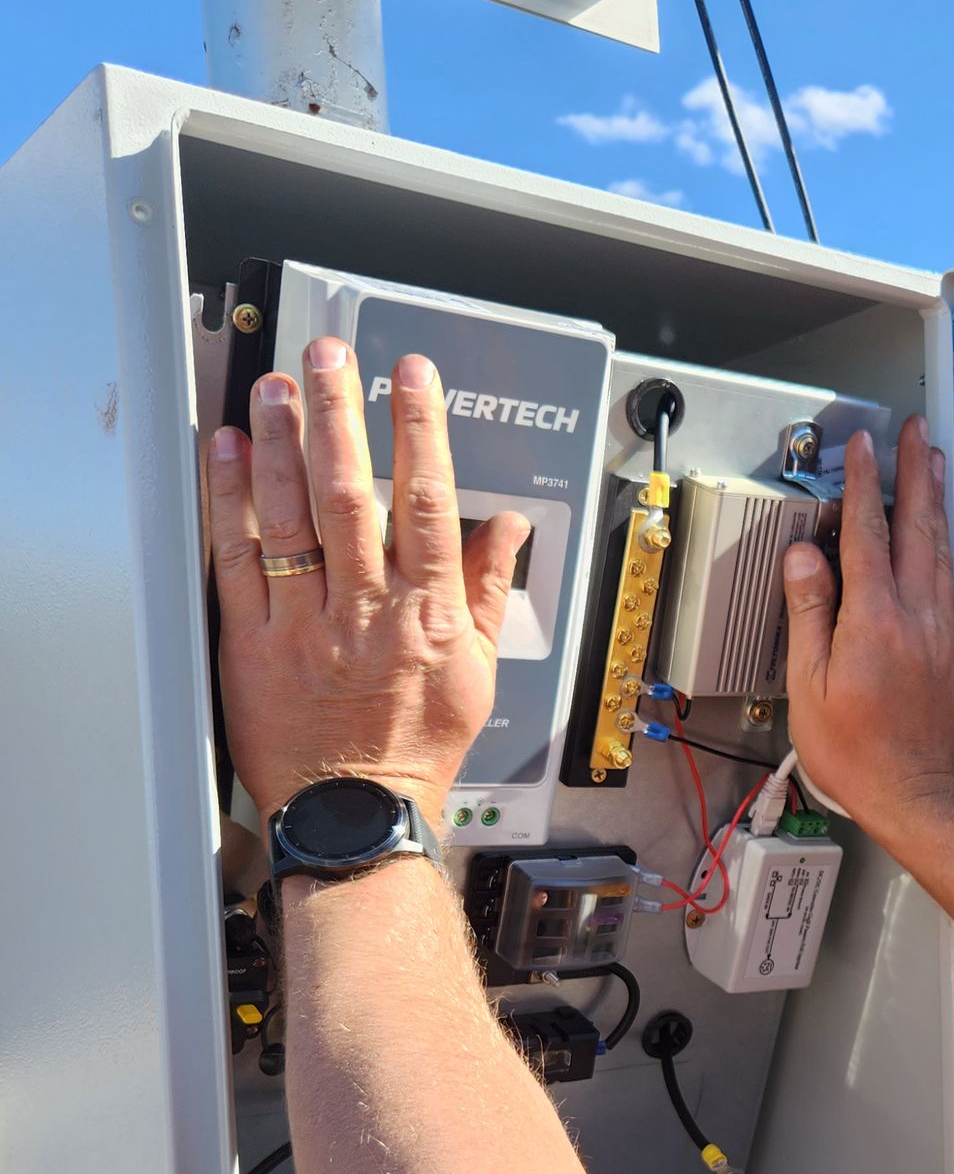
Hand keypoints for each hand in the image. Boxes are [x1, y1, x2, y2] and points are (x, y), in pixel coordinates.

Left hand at [207, 340, 527, 822]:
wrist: (358, 815)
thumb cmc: (415, 749)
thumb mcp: (475, 671)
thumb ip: (486, 591)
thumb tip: (504, 530)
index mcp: (428, 615)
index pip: (429, 504)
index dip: (420, 432)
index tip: (412, 379)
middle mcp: (367, 614)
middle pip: (354, 496)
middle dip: (341, 416)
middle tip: (331, 357)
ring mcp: (306, 628)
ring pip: (293, 520)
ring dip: (282, 444)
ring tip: (276, 387)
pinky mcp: (253, 646)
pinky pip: (239, 564)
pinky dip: (231, 505)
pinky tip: (229, 455)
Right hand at [781, 415, 953, 841]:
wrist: (913, 792)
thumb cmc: (856, 751)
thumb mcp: (809, 683)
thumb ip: (810, 612)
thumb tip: (805, 558)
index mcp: (875, 619)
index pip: (867, 533)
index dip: (863, 484)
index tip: (863, 447)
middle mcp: (916, 616)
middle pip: (917, 527)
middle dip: (916, 473)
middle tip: (917, 434)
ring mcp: (940, 630)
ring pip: (939, 548)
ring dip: (934, 502)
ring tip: (932, 465)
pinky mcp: (951, 648)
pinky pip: (946, 579)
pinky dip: (940, 544)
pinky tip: (936, 536)